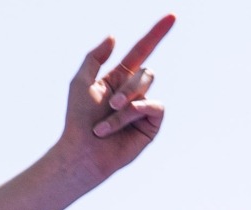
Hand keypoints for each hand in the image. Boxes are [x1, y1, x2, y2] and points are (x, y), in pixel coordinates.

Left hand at [55, 14, 174, 181]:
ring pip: (147, 88)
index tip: (173, 15)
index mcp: (118, 79)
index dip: (157, 33)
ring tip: (105, 123)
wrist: (81, 153)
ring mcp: (144, 107)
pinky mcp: (152, 123)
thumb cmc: (77, 121)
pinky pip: (155, 106)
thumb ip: (94, 58)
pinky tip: (118, 126)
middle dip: (127, 88)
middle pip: (145, 72)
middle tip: (110, 105)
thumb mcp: (80, 84)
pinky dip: (136, 113)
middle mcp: (133, 91)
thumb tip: (113, 37)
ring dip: (124, 105)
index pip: (142, 51)